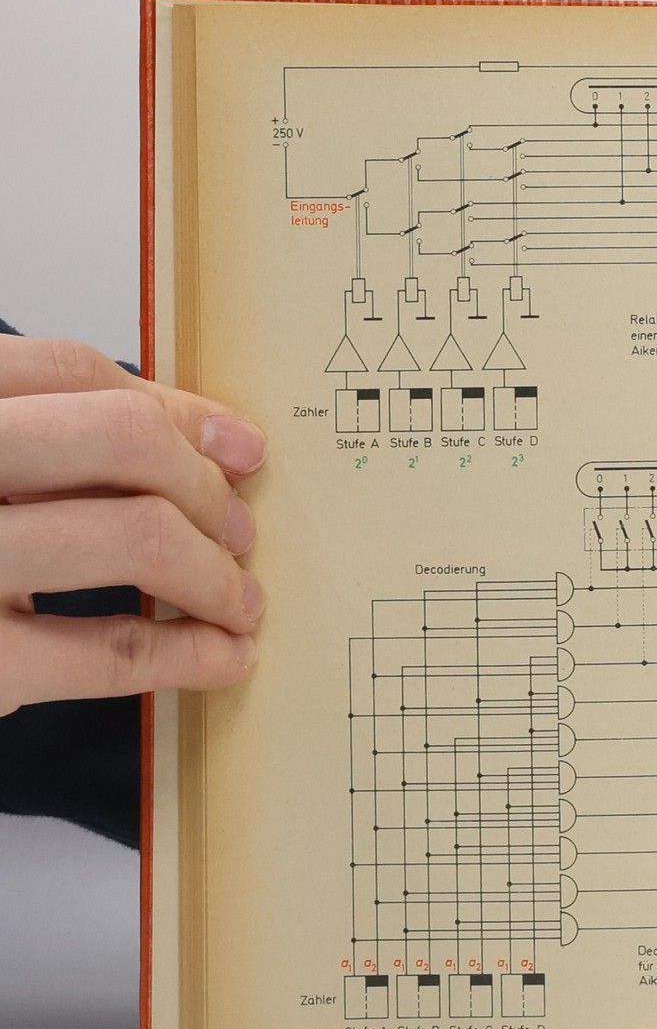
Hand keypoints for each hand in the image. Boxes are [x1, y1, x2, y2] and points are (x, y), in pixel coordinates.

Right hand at [0, 337, 264, 715]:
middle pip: (117, 438)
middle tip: (238, 530)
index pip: (68, 371)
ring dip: (214, 574)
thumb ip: (47, 436)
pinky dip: (191, 652)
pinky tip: (220, 657)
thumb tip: (211, 436)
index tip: (236, 447)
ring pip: (134, 536)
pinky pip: (113, 649)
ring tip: (238, 600)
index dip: (173, 409)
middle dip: (203, 486)